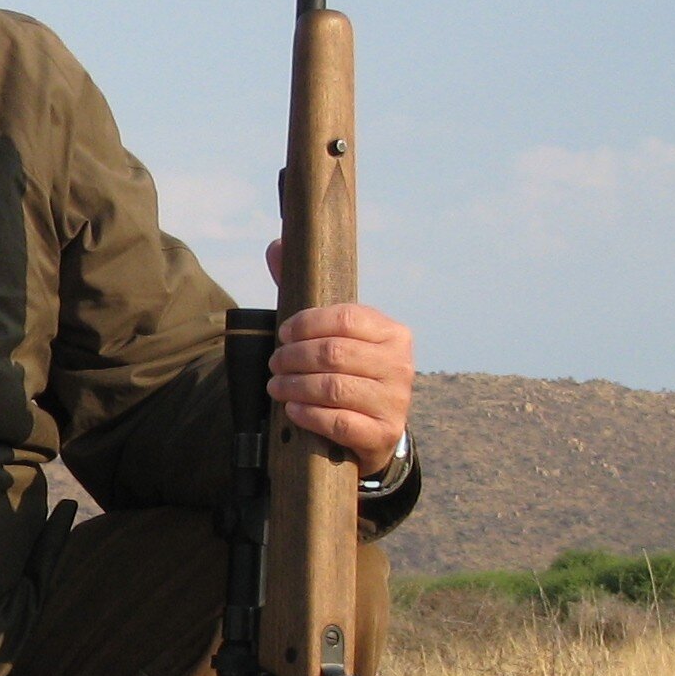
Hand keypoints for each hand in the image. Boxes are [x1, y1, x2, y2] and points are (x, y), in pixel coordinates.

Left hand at [263, 241, 412, 476]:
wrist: (377, 429)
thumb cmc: (350, 373)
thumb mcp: (336, 336)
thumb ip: (307, 293)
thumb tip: (278, 243)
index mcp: (392, 333)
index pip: (345, 318)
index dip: (306, 324)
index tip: (282, 333)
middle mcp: (400, 364)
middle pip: (334, 353)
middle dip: (294, 357)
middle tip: (274, 364)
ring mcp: (395, 400)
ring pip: (333, 387)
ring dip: (294, 386)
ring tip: (275, 386)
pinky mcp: (382, 432)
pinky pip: (339, 421)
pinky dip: (308, 414)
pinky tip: (291, 411)